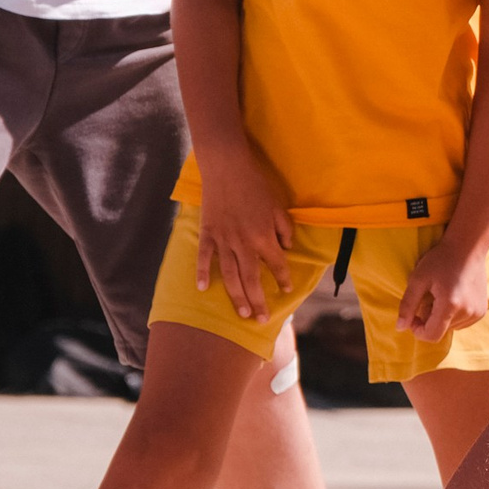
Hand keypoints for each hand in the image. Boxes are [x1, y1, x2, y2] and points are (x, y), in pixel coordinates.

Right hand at [195, 155, 292, 321]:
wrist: (227, 168)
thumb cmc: (257, 186)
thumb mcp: (279, 207)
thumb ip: (285, 230)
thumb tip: (285, 249)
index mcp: (264, 237)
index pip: (277, 265)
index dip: (283, 279)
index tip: (286, 291)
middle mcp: (244, 243)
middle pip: (252, 279)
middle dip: (259, 301)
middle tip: (262, 320)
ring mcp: (223, 240)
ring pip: (230, 275)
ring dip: (237, 296)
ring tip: (242, 313)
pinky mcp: (207, 233)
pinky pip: (205, 257)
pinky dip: (203, 273)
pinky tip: (203, 289)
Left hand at [398, 233, 488, 343]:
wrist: (468, 247)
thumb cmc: (440, 259)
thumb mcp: (418, 279)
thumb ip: (407, 305)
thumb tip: (400, 328)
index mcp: (450, 305)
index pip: (431, 335)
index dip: (417, 330)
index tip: (414, 314)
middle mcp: (467, 312)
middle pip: (440, 332)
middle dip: (429, 320)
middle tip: (429, 297)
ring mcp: (477, 312)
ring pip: (450, 328)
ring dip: (441, 318)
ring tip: (441, 296)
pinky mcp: (482, 311)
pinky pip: (461, 323)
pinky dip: (452, 315)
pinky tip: (452, 297)